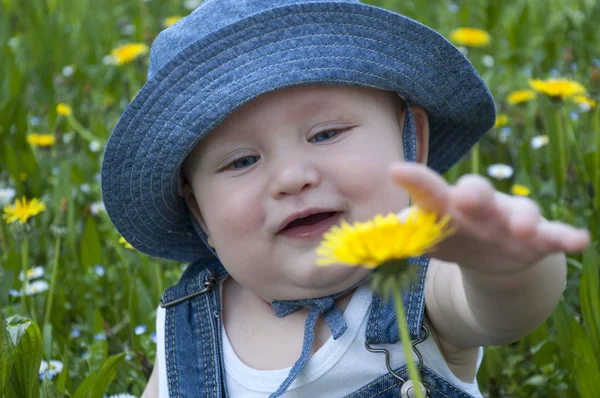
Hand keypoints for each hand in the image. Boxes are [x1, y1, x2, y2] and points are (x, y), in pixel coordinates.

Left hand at [389, 162, 590, 274]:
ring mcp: (510, 220)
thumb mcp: (428, 238)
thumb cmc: (452, 237)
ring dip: (521, 217)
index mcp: (447, 207)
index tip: (395, 171)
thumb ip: (405, 237)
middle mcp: (480, 207)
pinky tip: (579, 240)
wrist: (491, 257)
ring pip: (518, 210)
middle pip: (477, 194)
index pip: (429, 192)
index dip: (415, 181)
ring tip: (522, 226)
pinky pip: (554, 235)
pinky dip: (565, 236)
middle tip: (464, 195)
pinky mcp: (538, 238)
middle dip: (473, 194)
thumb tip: (369, 241)